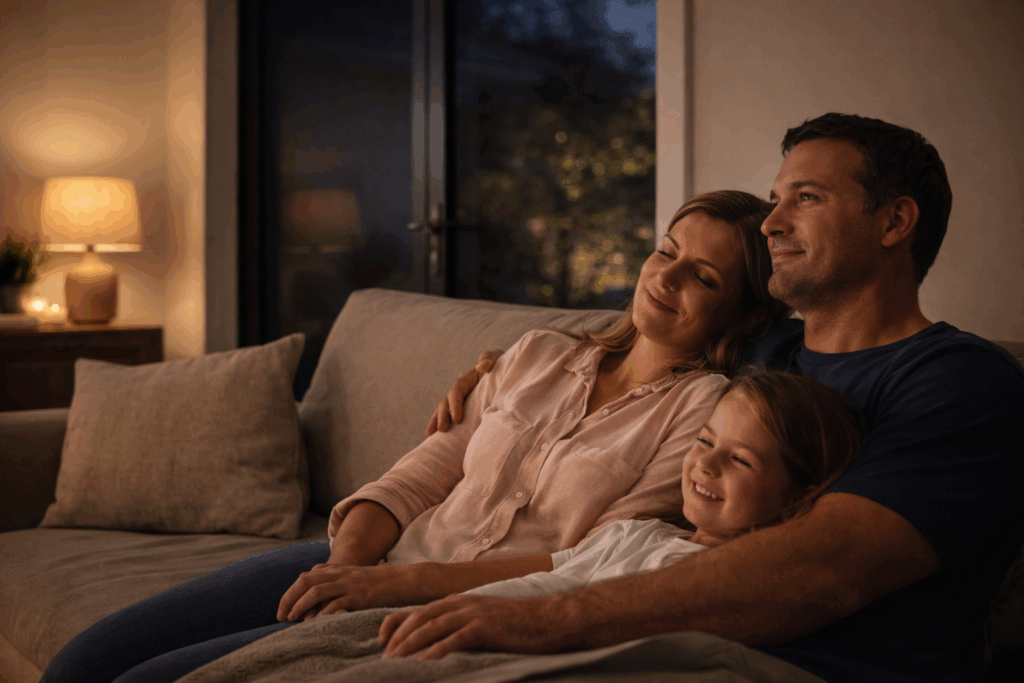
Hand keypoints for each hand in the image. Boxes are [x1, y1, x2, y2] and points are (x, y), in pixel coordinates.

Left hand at [277, 562, 420, 621]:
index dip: (291, 592)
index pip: (307, 576)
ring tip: (292, 618)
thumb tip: (316, 601)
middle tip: (281, 615)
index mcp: (339, 569)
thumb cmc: (379, 584)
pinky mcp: (359, 596)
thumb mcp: (354, 578)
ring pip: (316, 591)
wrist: (404, 580)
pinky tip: (315, 623)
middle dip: (289, 598)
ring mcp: (350, 584)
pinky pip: (335, 604)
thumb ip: (336, 582)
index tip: (284, 608)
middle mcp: (341, 574)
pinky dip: (321, 614)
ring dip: (299, 605)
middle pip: (306, 581)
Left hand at [379, 593, 576, 659]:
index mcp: (458, 602)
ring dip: (409, 646)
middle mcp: (461, 604)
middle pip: (418, 618)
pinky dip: (436, 651)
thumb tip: (438, 646)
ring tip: (394, 663)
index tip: (382, 644)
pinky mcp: (485, 627)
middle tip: (384, 660)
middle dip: (397, 639)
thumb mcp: (482, 622)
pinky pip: (454, 638)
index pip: (417, 611)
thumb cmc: (517, 625)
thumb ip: (461, 628)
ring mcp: (473, 613)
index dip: (395, 625)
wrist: (549, 619)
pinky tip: (424, 664)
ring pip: (431, 627)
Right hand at [426, 349, 503, 434]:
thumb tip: (483, 366)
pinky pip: (449, 415)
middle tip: (442, 429)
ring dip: (437, 420)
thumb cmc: (501, 364)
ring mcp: (460, 399)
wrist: (505, 371)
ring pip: (444, 409)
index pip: (456, 391)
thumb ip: (489, 359)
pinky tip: (434, 435)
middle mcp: (460, 389)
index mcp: (466, 379)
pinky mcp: (463, 407)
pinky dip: (440, 422)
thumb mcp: (496, 358)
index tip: (457, 419)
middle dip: (442, 415)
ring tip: (431, 433)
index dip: (455, 404)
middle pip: (446, 401)